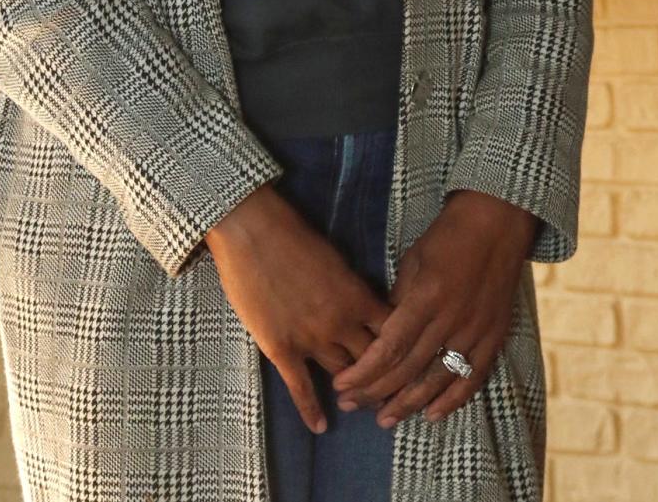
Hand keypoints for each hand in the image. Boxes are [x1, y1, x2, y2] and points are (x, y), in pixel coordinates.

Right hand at [206, 184, 392, 434]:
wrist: (251, 231)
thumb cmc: (292, 233)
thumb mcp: (335, 257)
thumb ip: (351, 287)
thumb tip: (362, 304)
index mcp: (358, 296)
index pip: (393, 334)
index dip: (402, 351)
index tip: (406, 361)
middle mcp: (341, 323)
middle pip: (372, 361)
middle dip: (382, 377)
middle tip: (389, 391)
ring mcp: (311, 339)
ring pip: (342, 375)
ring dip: (352, 391)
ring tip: (359, 405)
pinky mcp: (282, 349)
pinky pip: (301, 388)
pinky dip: (312, 410)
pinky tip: (320, 426)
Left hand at [330, 190, 536, 427]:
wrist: (496, 224)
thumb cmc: (448, 237)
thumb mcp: (413, 260)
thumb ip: (398, 299)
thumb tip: (380, 332)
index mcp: (427, 297)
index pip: (390, 347)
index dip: (365, 371)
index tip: (342, 384)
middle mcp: (451, 320)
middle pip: (408, 368)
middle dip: (376, 391)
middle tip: (351, 405)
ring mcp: (475, 332)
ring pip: (436, 380)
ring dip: (408, 404)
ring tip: (383, 419)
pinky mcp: (493, 338)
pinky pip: (472, 378)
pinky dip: (452, 400)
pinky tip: (431, 416)